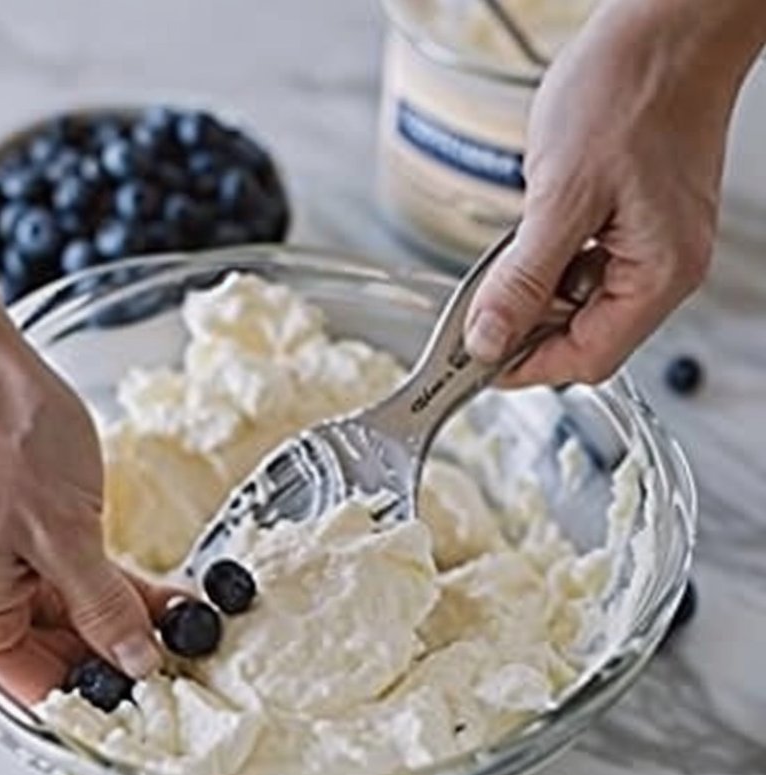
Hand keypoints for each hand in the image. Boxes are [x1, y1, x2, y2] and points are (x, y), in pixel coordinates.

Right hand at [0, 328, 168, 703]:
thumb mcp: (64, 537)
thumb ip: (104, 608)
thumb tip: (138, 663)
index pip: (44, 694)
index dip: (105, 708)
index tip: (163, 714)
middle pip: (63, 662)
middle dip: (126, 667)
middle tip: (192, 674)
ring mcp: (10, 573)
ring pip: (81, 624)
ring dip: (135, 628)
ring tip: (193, 634)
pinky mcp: (35, 542)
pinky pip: (84, 585)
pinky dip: (125, 592)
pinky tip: (175, 601)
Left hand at [463, 0, 745, 385]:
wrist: (670, 22)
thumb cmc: (634, 87)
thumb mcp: (561, 194)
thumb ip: (523, 279)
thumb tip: (488, 340)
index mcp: (659, 274)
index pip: (587, 358)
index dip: (526, 366)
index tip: (478, 359)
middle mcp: (667, 269)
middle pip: (586, 336)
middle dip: (531, 323)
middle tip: (484, 301)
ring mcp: (657, 246)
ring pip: (583, 301)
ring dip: (540, 287)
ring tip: (519, 243)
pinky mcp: (643, 223)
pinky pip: (590, 263)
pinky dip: (556, 256)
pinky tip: (542, 223)